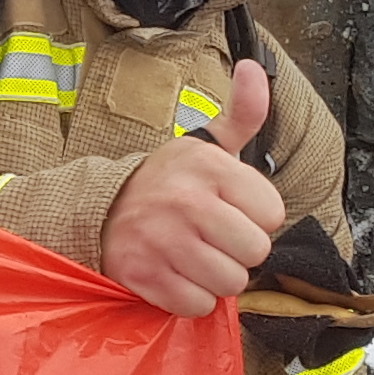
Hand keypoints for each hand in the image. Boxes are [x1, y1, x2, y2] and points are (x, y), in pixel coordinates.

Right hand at [100, 76, 286, 316]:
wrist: (100, 208)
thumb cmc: (166, 182)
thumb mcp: (205, 144)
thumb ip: (242, 113)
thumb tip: (253, 69)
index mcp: (208, 167)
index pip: (273, 213)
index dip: (257, 218)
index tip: (233, 211)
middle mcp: (186, 202)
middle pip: (255, 251)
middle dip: (239, 251)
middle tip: (216, 240)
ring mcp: (162, 241)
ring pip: (229, 283)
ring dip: (217, 278)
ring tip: (197, 258)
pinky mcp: (144, 276)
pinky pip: (198, 305)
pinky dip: (191, 298)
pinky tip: (177, 275)